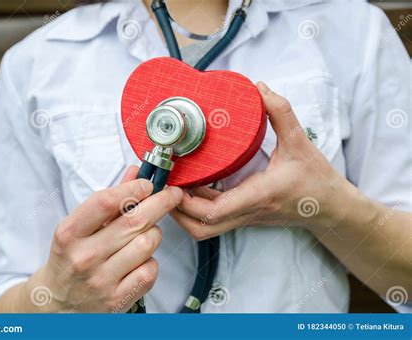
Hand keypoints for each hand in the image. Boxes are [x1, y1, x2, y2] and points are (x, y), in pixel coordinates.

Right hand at [28, 166, 181, 311]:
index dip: (133, 188)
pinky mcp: (117, 299)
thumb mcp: (77, 227)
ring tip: (145, 233)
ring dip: (154, 233)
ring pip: (148, 243)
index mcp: (69, 234)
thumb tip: (136, 173)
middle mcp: (84, 257)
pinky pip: (150, 270)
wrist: (56, 303)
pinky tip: (140, 259)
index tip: (147, 184)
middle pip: (135, 221)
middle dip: (160, 202)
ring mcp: (101, 280)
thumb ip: (108, 200)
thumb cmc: (70, 259)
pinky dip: (151, 260)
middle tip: (172, 195)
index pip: (105, 202)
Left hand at [171, 82, 347, 239]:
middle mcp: (247, 211)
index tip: (173, 182)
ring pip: (203, 229)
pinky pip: (212, 220)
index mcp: (258, 195)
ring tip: (171, 184)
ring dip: (182, 212)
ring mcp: (243, 218)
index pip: (215, 211)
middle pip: (200, 227)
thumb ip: (281, 112)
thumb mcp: (300, 141)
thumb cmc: (316, 179)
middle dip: (175, 210)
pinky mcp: (243, 216)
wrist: (329, 208)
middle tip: (164, 184)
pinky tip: (190, 186)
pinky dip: (195, 208)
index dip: (187, 202)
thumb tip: (259, 88)